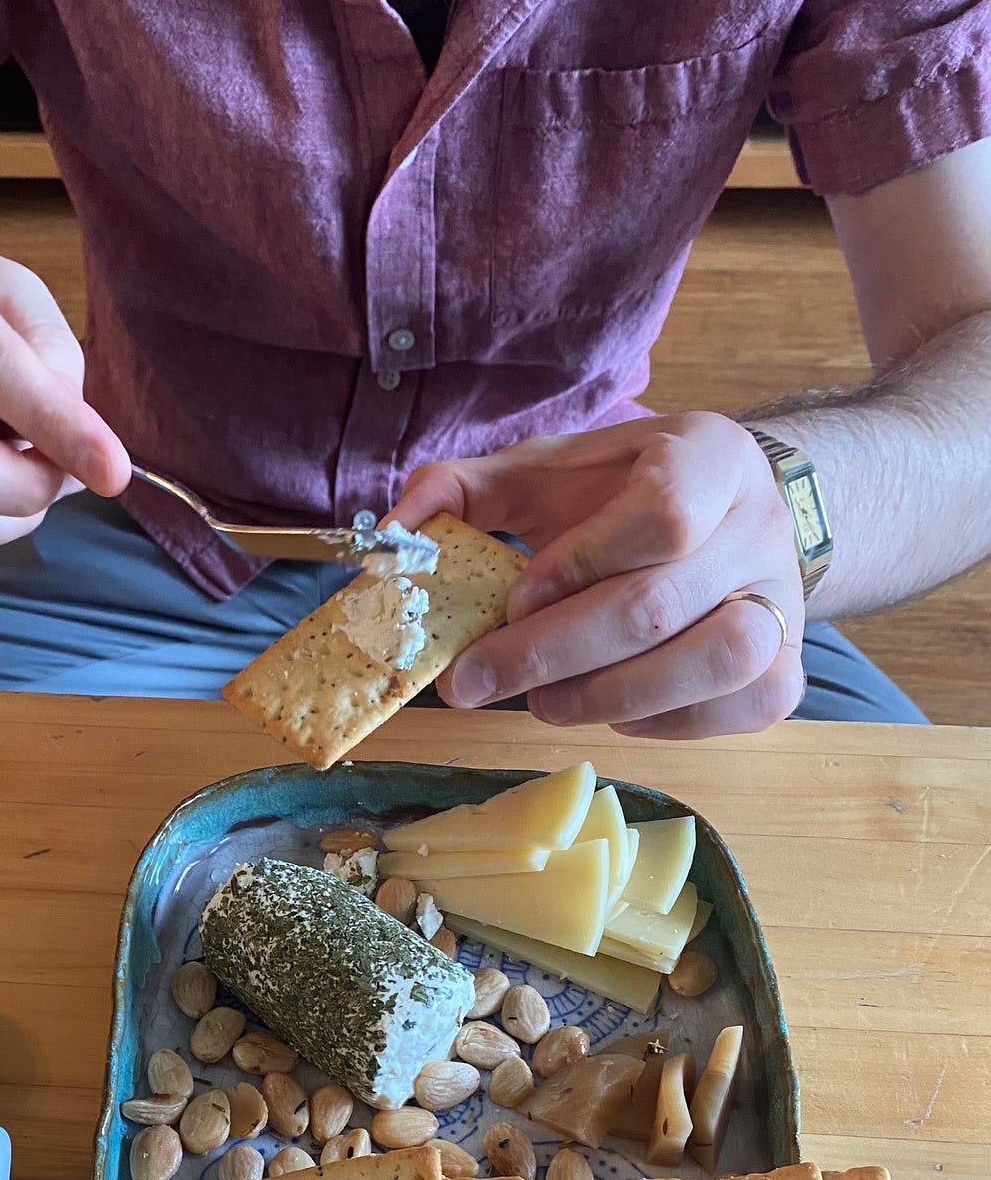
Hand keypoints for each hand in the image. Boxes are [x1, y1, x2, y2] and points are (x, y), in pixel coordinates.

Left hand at [392, 412, 805, 737]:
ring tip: (545, 702)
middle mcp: (760, 529)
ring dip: (605, 696)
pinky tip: (612, 706)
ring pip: (711, 665)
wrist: (737, 517)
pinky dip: (659, 722)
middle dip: (550, 655)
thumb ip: (470, 491)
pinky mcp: (785, 672)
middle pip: (659, 607)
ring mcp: (784, 605)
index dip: (580, 566)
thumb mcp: (553, 473)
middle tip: (474, 683)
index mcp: (709, 458)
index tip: (512, 600)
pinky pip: (731, 711)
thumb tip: (394, 530)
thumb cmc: (627, 496)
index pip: (662, 515)